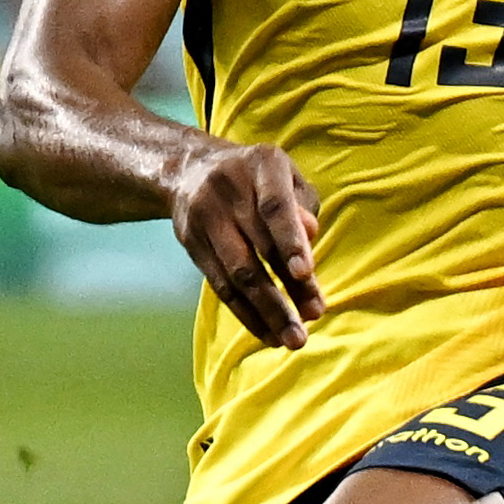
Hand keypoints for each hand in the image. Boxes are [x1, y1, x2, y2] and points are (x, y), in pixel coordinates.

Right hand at [164, 138, 324, 348]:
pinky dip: (245, 313)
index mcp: (260, 165)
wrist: (190, 169)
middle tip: (314, 318)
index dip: (290, 239)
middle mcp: (227, 189)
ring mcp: (204, 217)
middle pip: (257, 247)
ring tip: (292, 338)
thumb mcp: (287, 179)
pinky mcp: (191, 243)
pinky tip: (268, 333)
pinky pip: (220, 286)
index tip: (305, 272)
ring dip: (267, 311)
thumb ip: (303, 207)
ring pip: (237, 273)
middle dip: (288, 287)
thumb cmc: (258, 179)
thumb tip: (310, 239)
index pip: (274, 206)